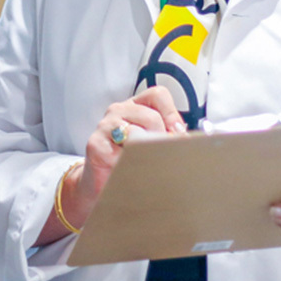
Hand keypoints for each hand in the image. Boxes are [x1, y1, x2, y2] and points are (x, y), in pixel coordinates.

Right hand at [36, 88, 186, 245]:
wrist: (100, 184)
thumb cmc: (128, 161)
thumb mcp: (150, 143)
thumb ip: (166, 134)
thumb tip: (185, 138)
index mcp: (134, 106)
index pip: (158, 95)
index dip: (172, 113)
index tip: (178, 132)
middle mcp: (118, 111)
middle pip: (151, 116)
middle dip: (162, 139)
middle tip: (162, 155)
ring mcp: (105, 126)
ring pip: (137, 133)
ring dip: (147, 152)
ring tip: (145, 163)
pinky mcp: (96, 145)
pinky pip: (121, 153)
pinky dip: (131, 164)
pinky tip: (129, 169)